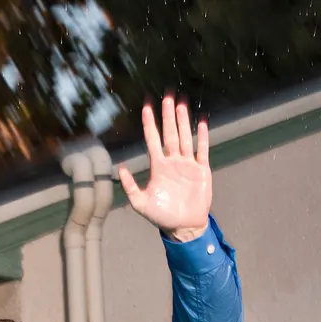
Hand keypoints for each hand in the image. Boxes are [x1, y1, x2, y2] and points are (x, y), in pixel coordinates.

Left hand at [119, 97, 210, 241]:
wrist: (184, 227)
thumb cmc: (161, 217)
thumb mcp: (141, 204)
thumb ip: (130, 187)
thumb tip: (119, 168)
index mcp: (158, 166)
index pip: (152, 139)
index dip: (149, 123)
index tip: (146, 105)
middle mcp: (172, 161)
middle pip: (169, 132)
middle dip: (167, 114)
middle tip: (166, 94)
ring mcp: (187, 163)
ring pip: (184, 136)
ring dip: (183, 119)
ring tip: (181, 101)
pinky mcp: (201, 169)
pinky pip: (202, 148)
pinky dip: (202, 135)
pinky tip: (200, 120)